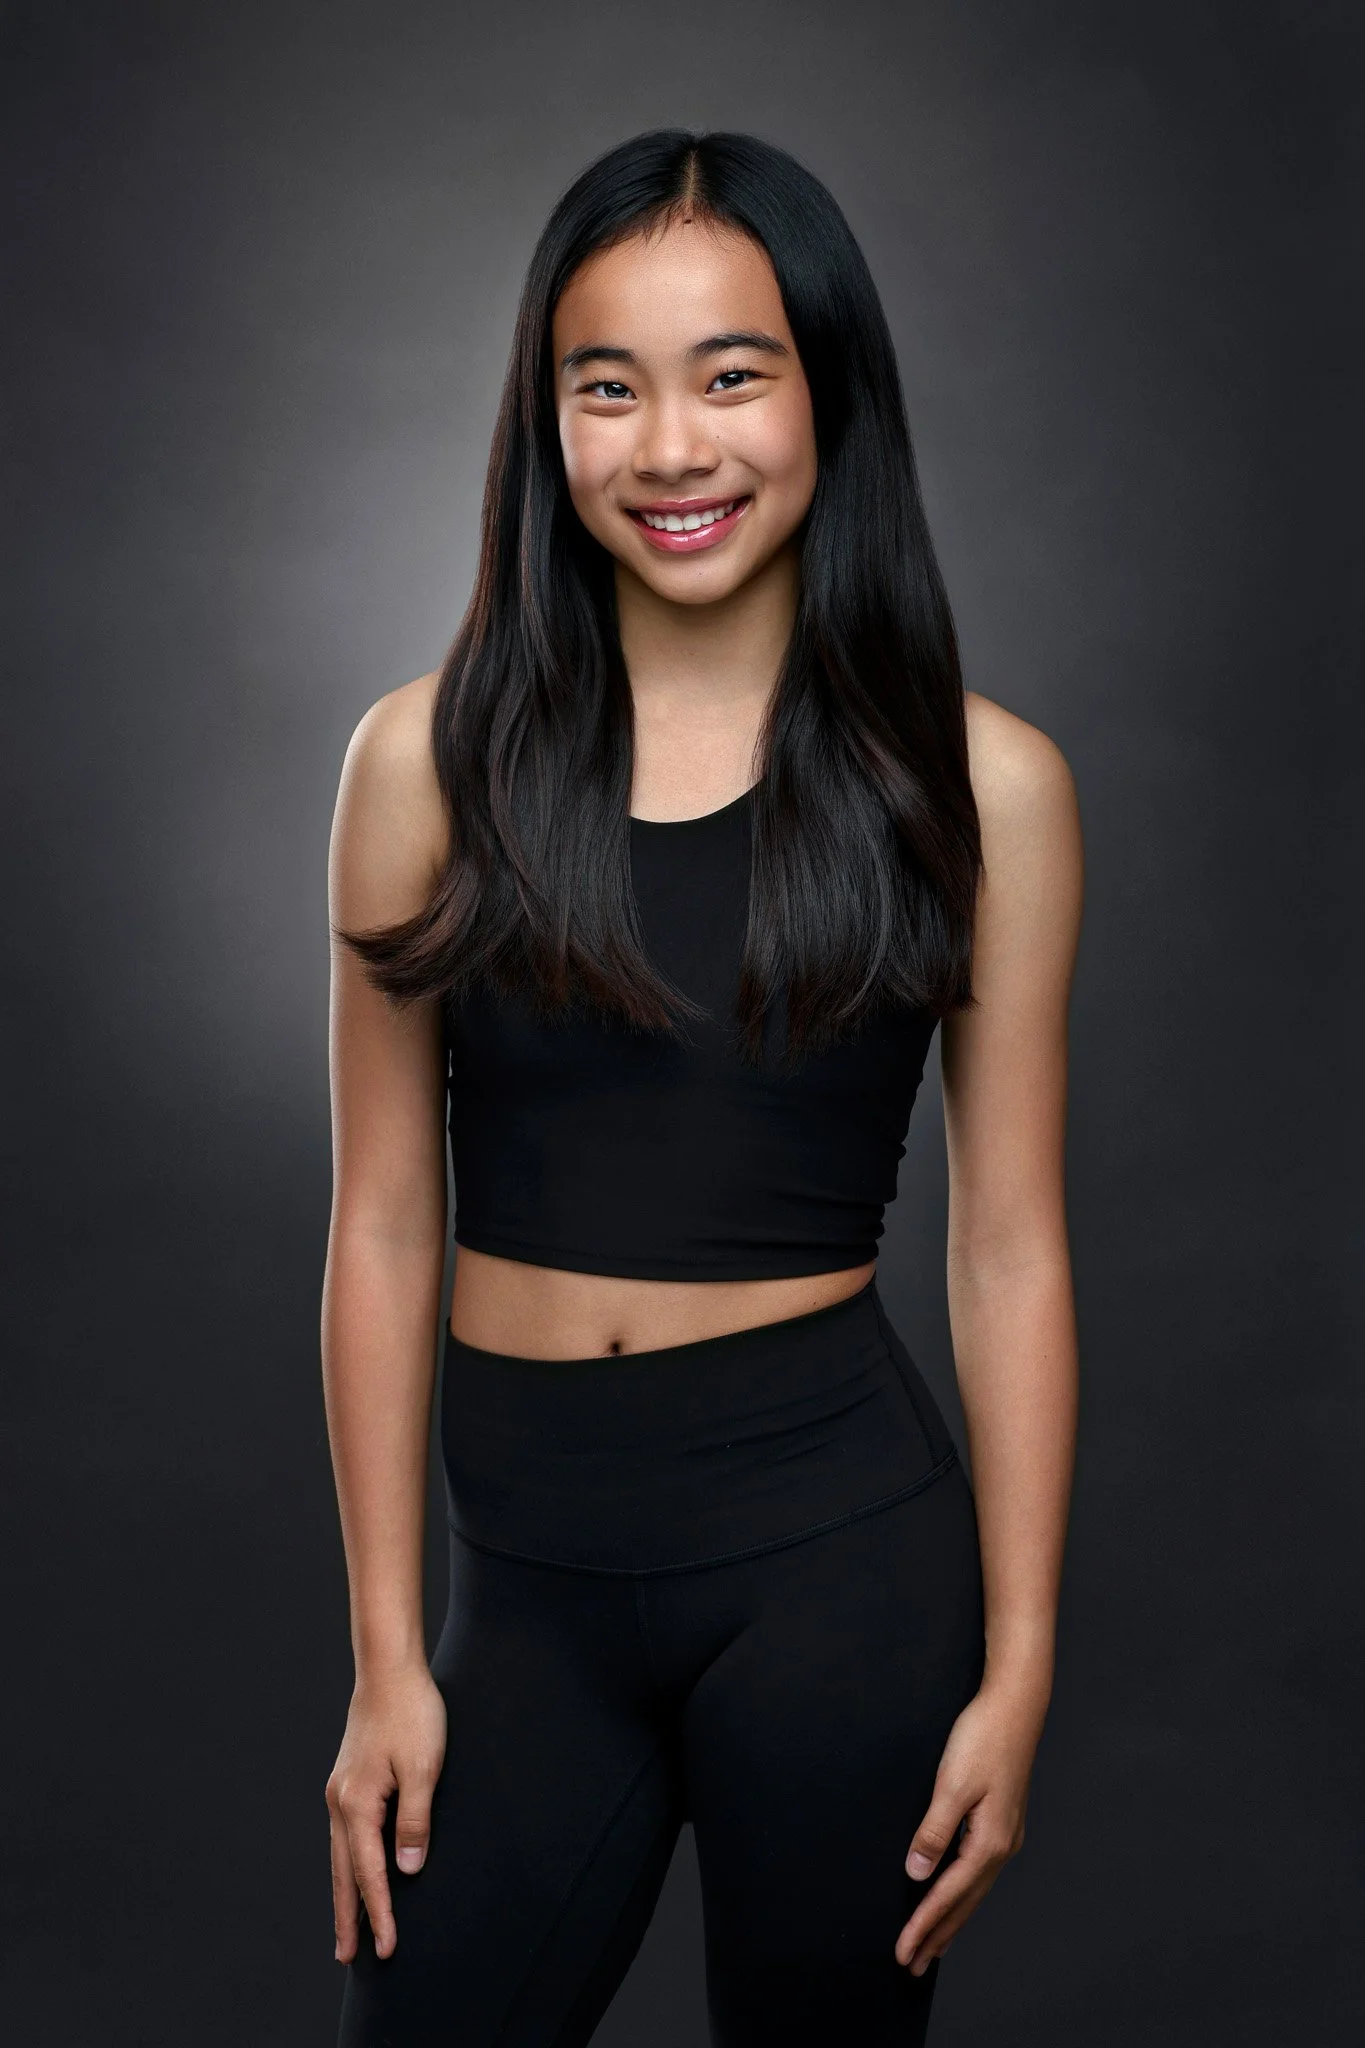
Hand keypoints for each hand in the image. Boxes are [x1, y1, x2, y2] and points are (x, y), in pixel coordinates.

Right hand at [326, 1662, 446, 1962]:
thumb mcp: (424, 1768)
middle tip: (348, 1957)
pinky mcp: (347, 1781)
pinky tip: (354, 1871)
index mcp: (357, 1804)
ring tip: (348, 1928)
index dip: (381, 1914)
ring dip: (345, 1893)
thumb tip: (407, 1869)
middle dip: (348, 1917)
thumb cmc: (412, 1714)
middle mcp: (340, 1802)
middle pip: (344, 1873)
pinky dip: (348, 1863)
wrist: (389, 1670)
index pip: (370, 1874)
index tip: (389, 1949)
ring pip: (340, 1856)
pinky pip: (345, 1836)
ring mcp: (340, 1791)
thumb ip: (415, 1821)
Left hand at [895, 1676, 1043, 1975]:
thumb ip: (934, 1832)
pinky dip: (962, 1894)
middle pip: (965, 1904)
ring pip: (973, 1891)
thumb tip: (917, 1874)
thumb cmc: (984, 1738)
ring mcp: (1006, 1836)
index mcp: (989, 1842)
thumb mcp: (952, 1784)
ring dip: (951, 1919)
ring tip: (932, 1946)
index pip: (949, 1895)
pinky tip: (954, 1897)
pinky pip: (978, 1873)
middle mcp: (1002, 1846)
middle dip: (938, 1936)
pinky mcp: (1002, 1823)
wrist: (1017, 1706)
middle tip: (913, 1966)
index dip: (924, 1926)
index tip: (903, 1953)